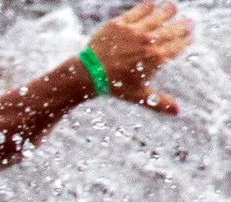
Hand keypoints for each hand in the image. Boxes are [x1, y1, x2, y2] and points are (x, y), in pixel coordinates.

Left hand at [88, 1, 193, 115]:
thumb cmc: (114, 86)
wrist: (88, 74)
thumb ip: (160, 102)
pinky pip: (140, 10)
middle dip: (184, 25)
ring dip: (170, 11)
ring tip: (173, 9)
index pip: (180, 44)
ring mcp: (135, 31)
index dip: (187, 39)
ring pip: (161, 14)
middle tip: (187, 23)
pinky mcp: (121, 24)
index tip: (191, 36)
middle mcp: (149, 42)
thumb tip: (178, 112)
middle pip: (175, 28)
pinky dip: (149, 7)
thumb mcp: (138, 95)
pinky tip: (153, 6)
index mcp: (157, 58)